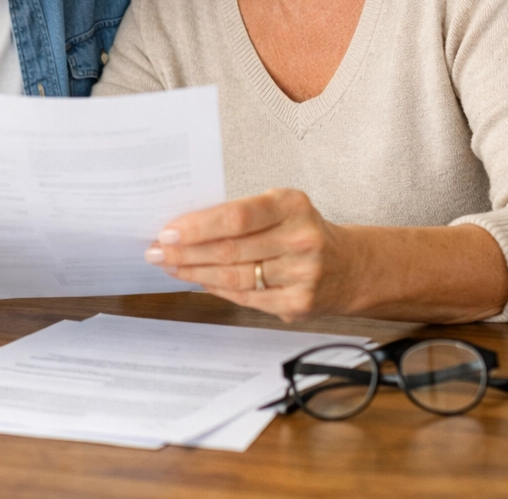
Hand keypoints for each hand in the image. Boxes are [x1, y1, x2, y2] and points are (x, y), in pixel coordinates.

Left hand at [144, 189, 355, 321]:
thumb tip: (186, 226)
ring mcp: (301, 275)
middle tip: (156, 251)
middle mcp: (300, 239)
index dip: (198, 226)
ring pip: (233, 276)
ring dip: (193, 272)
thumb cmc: (303, 230)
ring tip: (169, 266)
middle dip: (185, 252)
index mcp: (291, 205)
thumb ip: (242, 215)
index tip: (167, 231)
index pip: (236, 216)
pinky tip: (196, 281)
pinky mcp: (297, 304)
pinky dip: (215, 288)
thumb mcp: (281, 208)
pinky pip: (244, 297)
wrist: (351, 267)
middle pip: (230, 249)